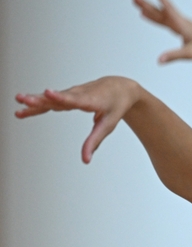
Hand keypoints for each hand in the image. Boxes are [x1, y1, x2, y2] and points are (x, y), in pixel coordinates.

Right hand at [15, 77, 139, 163]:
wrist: (120, 87)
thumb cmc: (115, 105)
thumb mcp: (108, 125)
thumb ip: (95, 141)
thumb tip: (85, 160)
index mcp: (91, 100)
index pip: (74, 100)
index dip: (60, 97)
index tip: (47, 92)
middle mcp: (78, 94)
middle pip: (56, 98)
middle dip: (39, 98)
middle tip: (22, 99)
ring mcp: (71, 93)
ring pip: (50, 98)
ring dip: (33, 100)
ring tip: (17, 101)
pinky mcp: (67, 95)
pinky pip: (50, 100)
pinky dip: (37, 104)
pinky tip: (23, 110)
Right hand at [132, 0, 191, 63]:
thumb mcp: (190, 54)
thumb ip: (173, 56)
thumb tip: (159, 60)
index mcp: (181, 25)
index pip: (168, 9)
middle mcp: (179, 22)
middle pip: (159, 10)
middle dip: (145, 2)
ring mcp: (179, 23)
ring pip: (160, 14)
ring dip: (147, 8)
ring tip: (135, 1)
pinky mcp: (180, 27)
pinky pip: (163, 20)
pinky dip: (153, 17)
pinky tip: (146, 15)